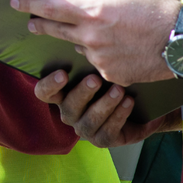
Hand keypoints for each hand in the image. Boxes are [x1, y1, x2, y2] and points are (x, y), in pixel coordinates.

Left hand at [10, 0, 179, 84]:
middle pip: (55, 31)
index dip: (30, 5)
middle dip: (41, 25)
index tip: (15, 3)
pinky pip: (98, 63)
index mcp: (92, 13)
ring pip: (81, 48)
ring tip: (114, 32)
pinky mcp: (111, 76)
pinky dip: (104, 55)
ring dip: (86, 40)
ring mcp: (100, 60)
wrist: (182, 40)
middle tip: (31, 23)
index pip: (50, 8)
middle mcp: (91, 38)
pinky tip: (123, 48)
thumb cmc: (153, 8)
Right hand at [35, 70, 175, 147]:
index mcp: (62, 95)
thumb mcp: (99, 70)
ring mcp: (85, 129)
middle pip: (68, 107)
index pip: (44, 93)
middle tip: (95, 79)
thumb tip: (84, 42)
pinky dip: (119, 115)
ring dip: (104, 104)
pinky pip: (108, 131)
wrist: (138, 108)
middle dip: (82, 93)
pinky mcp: (102, 140)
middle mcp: (69, 113)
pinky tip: (128, 102)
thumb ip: (89, 60)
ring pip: (90, 120)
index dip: (49, 85)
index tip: (63, 73)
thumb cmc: (111, 81)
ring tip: (118, 90)